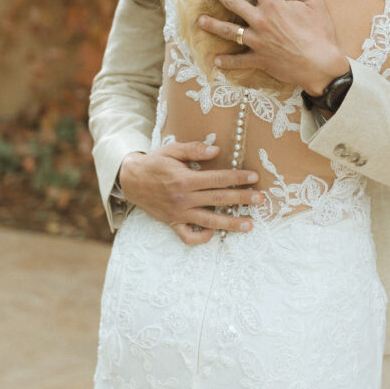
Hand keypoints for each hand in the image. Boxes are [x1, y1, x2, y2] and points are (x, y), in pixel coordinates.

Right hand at [119, 142, 262, 245]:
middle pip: (218, 200)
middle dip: (241, 199)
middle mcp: (183, 198)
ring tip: (249, 225)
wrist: (130, 180)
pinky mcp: (172, 223)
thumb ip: (194, 150)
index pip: (217, 179)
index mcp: (185, 179)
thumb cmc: (154, 163)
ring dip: (230, 224)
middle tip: (260, 199)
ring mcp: (178, 213)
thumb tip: (217, 150)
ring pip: (208, 221)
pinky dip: (200, 238)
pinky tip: (213, 234)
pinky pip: (187, 237)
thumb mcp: (172, 150)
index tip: (253, 177)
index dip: (237, 178)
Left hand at [199, 0, 349, 93]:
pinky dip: (228, 63)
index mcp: (274, 5)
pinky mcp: (260, 60)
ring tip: (199, 20)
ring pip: (229, 31)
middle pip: (233, 3)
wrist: (320, 65)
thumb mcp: (316, 3)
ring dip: (213, 25)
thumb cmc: (320, 34)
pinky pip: (240, 62)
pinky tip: (216, 61)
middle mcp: (260, 21)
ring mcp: (257, 42)